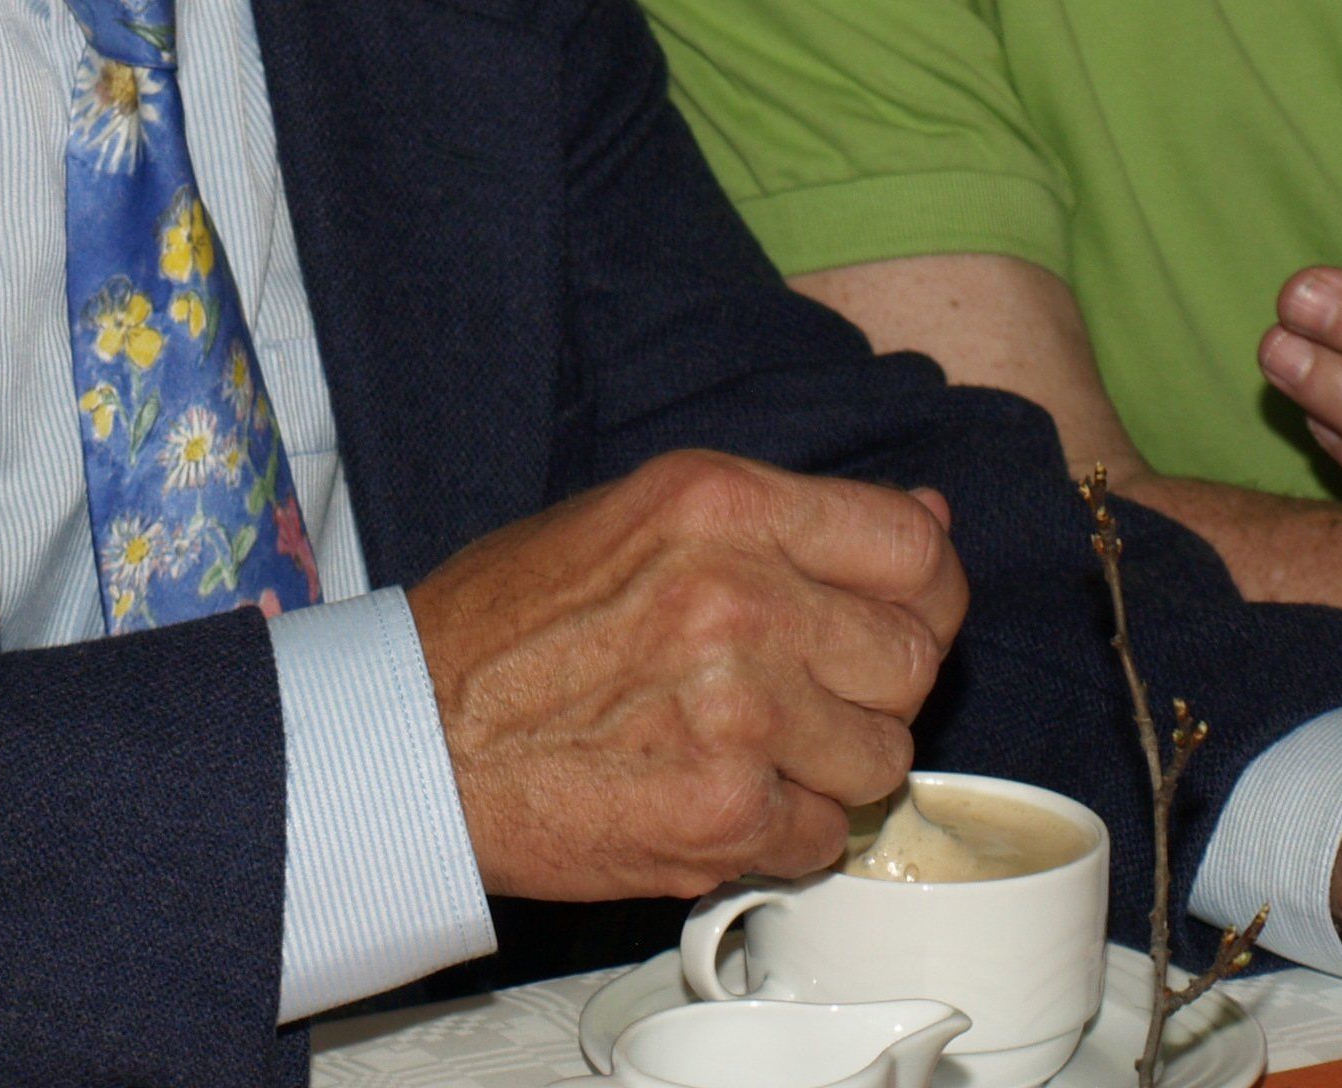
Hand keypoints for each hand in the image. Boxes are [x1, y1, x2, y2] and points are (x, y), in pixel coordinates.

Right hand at [407, 449, 966, 902]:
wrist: (413, 737)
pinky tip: (717, 797)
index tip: (903, 617)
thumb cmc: (510, 625)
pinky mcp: (720, 812)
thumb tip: (928, 518)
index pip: (912, 545)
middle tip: (814, 697)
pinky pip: (822, 837)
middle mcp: (741, 597)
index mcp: (722, 504)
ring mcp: (738, 711)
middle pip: (912, 660)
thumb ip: (788, 519)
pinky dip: (784, 832)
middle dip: (875, 688)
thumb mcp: (644, 515)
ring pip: (882, 758)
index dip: (926, 592)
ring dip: (833, 767)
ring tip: (751, 748)